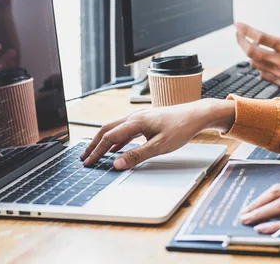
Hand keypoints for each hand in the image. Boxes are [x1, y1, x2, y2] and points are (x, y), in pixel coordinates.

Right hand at [80, 99, 234, 169]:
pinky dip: (116, 139)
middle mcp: (134, 117)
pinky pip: (125, 130)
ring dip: (103, 141)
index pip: (109, 137)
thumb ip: (137, 155)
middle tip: (84, 157)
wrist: (195, 115)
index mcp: (135, 122)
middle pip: (107, 130)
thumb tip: (117, 164)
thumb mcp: (159, 146)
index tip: (87, 162)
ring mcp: (139, 117)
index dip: (96, 151)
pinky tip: (115, 148)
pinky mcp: (145, 120)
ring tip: (95, 153)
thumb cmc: (181, 128)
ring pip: (115, 129)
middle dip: (94, 144)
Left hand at [235, 8, 279, 95]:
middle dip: (240, 41)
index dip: (245, 30)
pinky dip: (259, 67)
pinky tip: (261, 62)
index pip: (259, 37)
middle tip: (238, 34)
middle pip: (251, 52)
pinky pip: (263, 75)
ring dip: (249, 54)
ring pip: (255, 64)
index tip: (238, 24)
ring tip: (249, 46)